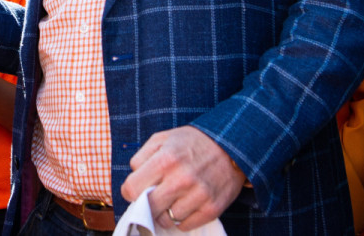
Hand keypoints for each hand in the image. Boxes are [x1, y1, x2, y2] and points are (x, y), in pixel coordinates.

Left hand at [121, 126, 244, 231]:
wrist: (232, 145)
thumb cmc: (193, 142)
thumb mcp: (163, 138)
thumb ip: (142, 156)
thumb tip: (133, 177)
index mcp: (165, 160)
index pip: (132, 189)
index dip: (130, 191)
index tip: (136, 190)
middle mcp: (181, 179)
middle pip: (148, 208)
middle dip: (146, 204)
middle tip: (152, 198)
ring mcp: (198, 196)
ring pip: (166, 220)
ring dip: (165, 212)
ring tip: (172, 199)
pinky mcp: (212, 208)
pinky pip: (185, 225)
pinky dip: (182, 218)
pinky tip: (185, 204)